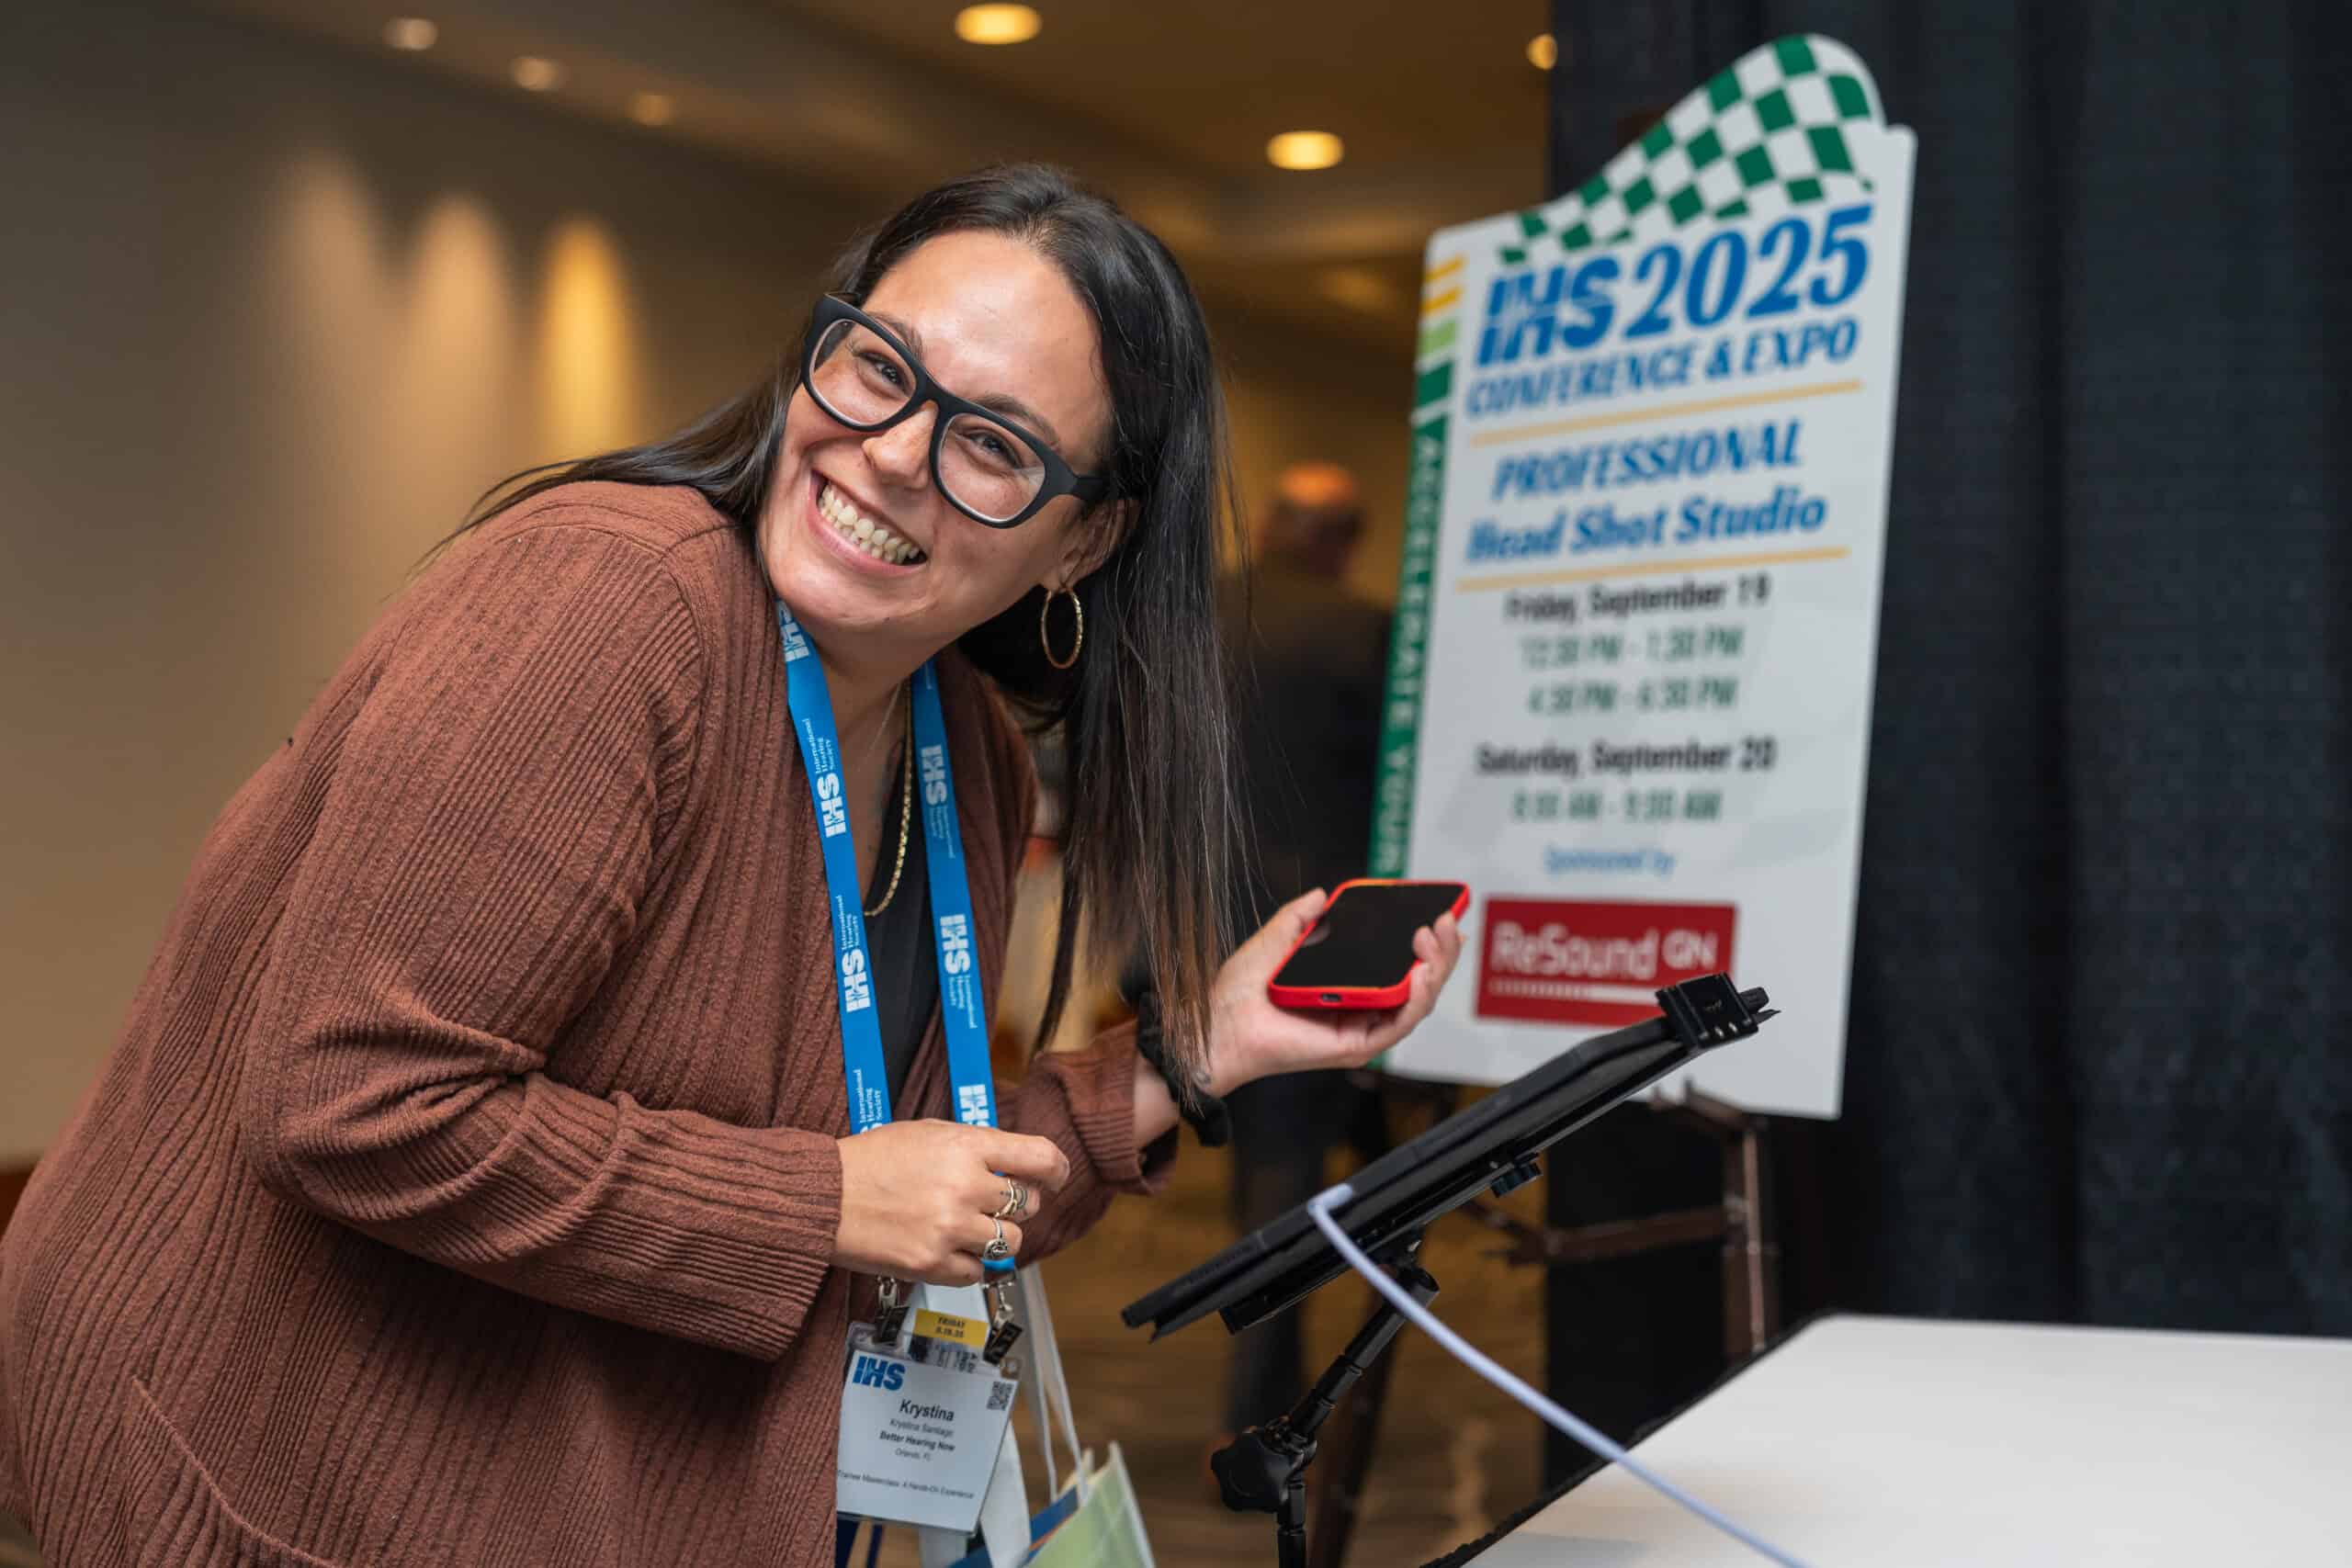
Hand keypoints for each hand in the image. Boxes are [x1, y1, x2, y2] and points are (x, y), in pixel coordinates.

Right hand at [833, 1121, 1070, 1285]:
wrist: (823, 1197)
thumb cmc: (870, 1161)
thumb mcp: (927, 1133)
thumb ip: (974, 1147)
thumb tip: (1013, 1164)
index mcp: (966, 1147)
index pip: (1039, 1157)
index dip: (1057, 1169)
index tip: (1056, 1177)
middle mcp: (964, 1187)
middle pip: (1028, 1203)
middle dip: (1017, 1204)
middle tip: (993, 1202)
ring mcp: (950, 1229)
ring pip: (1010, 1241)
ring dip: (997, 1236)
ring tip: (970, 1227)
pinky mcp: (933, 1264)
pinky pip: (978, 1271)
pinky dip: (970, 1263)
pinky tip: (950, 1248)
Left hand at [1200, 888, 1465, 1095]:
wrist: (1217, 1020)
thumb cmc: (1239, 991)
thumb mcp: (1276, 938)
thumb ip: (1301, 917)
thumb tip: (1323, 895)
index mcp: (1347, 988)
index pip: (1399, 967)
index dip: (1427, 946)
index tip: (1442, 916)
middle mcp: (1359, 1010)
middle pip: (1418, 984)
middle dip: (1440, 952)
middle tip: (1444, 921)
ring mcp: (1360, 1029)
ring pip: (1416, 1003)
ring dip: (1435, 970)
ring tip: (1434, 939)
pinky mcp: (1355, 1046)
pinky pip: (1398, 1025)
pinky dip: (1416, 999)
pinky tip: (1421, 974)